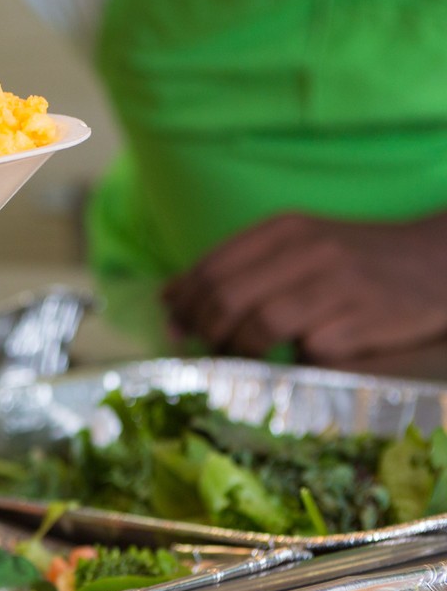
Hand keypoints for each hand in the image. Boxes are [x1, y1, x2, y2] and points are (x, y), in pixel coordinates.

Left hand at [164, 211, 446, 365]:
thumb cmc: (354, 261)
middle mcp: (308, 251)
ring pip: (261, 327)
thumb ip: (241, 268)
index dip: (184, 300)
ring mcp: (338, 285)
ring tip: (241, 358)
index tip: (172, 323)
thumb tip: (171, 301)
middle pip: (228, 297)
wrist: (438, 262)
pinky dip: (294, 362)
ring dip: (241, 351)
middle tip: (202, 348)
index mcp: (284, 228)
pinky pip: (309, 351)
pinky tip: (296, 359)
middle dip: (204, 330)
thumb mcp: (300, 246)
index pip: (212, 266)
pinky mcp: (364, 320)